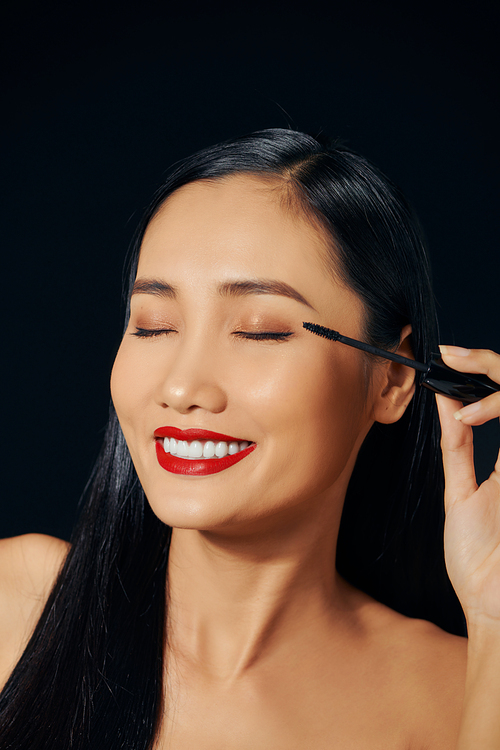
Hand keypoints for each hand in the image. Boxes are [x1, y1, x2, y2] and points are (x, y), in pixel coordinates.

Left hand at [436, 346, 499, 625]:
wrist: (494, 606)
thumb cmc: (481, 558)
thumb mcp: (462, 492)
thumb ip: (459, 446)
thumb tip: (447, 404)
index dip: (483, 370)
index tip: (448, 359)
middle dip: (489, 362)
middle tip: (453, 353)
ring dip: (493, 381)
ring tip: (459, 369)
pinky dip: (496, 409)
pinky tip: (468, 412)